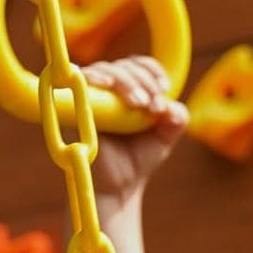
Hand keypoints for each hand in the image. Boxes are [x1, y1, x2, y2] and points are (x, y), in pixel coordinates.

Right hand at [81, 56, 189, 209]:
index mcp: (132, 90)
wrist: (117, 186)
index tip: (162, 92)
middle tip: (151, 106)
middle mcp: (111, 90)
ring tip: (138, 104)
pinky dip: (96, 78)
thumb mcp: (165, 136)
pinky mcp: (76, 104)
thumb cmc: (138, 158)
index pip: (142, 66)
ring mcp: (93, 96)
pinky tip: (106, 84)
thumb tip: (171, 105)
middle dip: (143, 81)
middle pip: (126, 66)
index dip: (153, 73)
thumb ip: (176, 118)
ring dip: (126, 82)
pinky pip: (84, 81)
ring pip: (108, 70)